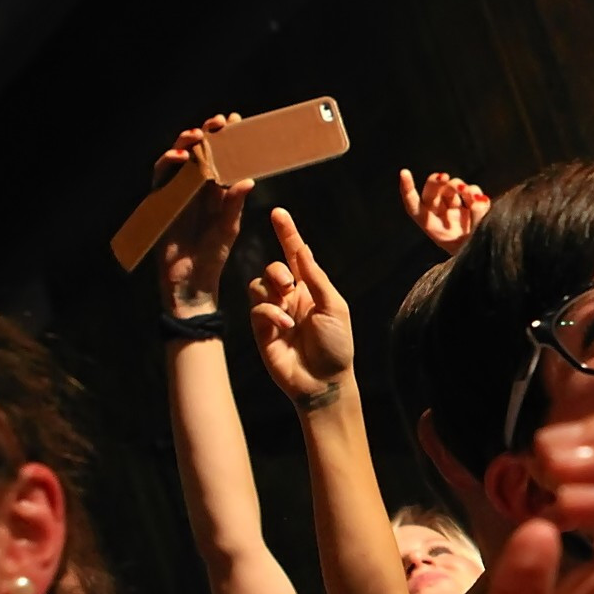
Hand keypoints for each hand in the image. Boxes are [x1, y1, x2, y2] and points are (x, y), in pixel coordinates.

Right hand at [152, 115, 252, 314]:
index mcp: (214, 192)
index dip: (226, 140)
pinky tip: (180, 157)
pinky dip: (168, 165)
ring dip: (185, 144)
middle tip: (219, 122)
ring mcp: (176, 195)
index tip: (237, 122)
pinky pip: (161, 178)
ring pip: (177, 161)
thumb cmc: (212, 256)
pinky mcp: (161, 203)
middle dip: (206, 135)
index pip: (220, 159)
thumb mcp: (228, 227)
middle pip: (198, 154)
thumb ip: (234, 204)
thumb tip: (248, 179)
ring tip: (198, 135)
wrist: (191, 282)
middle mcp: (194, 189)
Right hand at [247, 207, 355, 406]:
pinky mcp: (262, 330)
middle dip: (276, 270)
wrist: (324, 381)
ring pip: (258, 285)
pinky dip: (270, 313)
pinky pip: (256, 308)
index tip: (278, 212)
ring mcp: (274, 313)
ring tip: (288, 309)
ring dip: (272, 291)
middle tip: (288, 284)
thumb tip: (301, 248)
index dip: (287, 233)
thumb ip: (314, 277)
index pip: (295, 255)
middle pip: (272, 268)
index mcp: (310, 288)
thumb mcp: (333, 306)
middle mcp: (290, 297)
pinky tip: (285, 326)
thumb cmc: (337, 344)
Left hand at [399, 168, 489, 257]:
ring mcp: (457, 213)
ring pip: (451, 189)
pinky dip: (474, 192)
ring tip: (469, 193)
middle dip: (437, 182)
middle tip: (445, 178)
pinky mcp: (472, 210)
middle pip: (432, 193)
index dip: (407, 190)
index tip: (404, 172)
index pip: (415, 207)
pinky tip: (480, 199)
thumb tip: (478, 199)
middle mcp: (442, 218)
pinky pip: (470, 193)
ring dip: (459, 186)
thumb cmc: (477, 258)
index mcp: (434, 229)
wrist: (491, 263)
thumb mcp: (474, 242)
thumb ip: (476, 218)